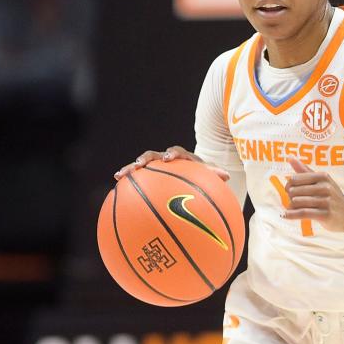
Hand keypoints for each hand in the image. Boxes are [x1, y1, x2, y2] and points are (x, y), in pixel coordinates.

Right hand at [113, 145, 230, 181]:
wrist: (195, 179)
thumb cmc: (203, 177)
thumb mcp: (209, 176)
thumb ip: (214, 174)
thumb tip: (226, 175)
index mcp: (182, 158)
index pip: (177, 152)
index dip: (172, 153)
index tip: (169, 159)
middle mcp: (166, 160)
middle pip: (153, 155)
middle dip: (145, 158)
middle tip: (139, 165)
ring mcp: (156, 168)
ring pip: (141, 166)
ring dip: (130, 168)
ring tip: (119, 175)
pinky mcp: (149, 177)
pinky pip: (137, 180)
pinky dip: (127, 184)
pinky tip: (117, 191)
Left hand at [282, 157, 343, 231]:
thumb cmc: (333, 196)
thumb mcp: (322, 181)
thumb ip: (304, 170)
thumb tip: (289, 157)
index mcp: (323, 176)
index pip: (294, 179)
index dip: (288, 185)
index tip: (289, 191)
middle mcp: (325, 187)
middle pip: (294, 191)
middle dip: (290, 197)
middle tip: (294, 201)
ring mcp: (326, 201)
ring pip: (297, 202)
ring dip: (291, 207)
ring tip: (292, 209)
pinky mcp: (325, 214)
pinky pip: (302, 213)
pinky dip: (291, 215)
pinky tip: (285, 215)